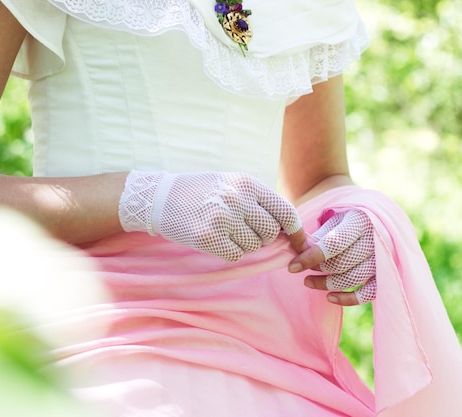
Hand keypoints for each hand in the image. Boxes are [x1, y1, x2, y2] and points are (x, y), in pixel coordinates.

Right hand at [118, 171, 302, 260]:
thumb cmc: (203, 192)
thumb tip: (288, 229)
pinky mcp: (207, 237)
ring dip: (244, 244)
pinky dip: (229, 252)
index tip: (300, 243)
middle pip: (270, 233)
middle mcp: (237, 198)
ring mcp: (222, 218)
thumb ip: (260, 202)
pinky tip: (215, 239)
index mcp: (248, 183)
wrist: (161, 197)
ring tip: (225, 230)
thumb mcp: (233, 184)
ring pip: (253, 246)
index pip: (285, 211)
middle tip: (244, 231)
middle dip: (263, 238)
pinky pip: (235, 255)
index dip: (296, 231)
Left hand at [289, 209, 375, 305]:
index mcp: (360, 220)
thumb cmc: (348, 219)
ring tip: (308, 282)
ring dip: (327, 284)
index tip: (292, 267)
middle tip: (302, 270)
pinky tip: (329, 297)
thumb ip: (317, 236)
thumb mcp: (333, 219)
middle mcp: (376, 239)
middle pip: (342, 263)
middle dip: (318, 269)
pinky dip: (348, 298)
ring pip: (353, 279)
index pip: (334, 243)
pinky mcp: (386, 274)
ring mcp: (383, 258)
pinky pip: (369, 293)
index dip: (311, 257)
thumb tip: (298, 252)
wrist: (376, 218)